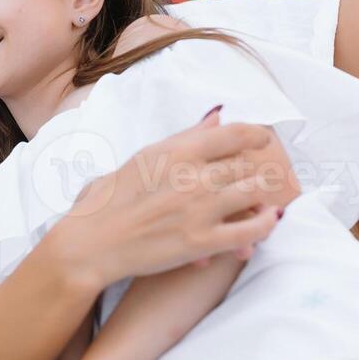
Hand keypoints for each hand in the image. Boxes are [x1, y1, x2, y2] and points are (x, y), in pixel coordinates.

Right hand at [50, 109, 284, 288]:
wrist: (91, 243)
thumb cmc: (110, 200)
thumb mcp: (145, 157)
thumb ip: (185, 137)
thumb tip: (215, 116)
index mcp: (177, 152)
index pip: (234, 134)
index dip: (256, 135)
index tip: (263, 140)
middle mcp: (192, 177)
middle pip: (246, 165)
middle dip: (255, 171)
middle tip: (258, 177)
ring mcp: (199, 209)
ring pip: (254, 194)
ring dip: (262, 197)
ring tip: (263, 200)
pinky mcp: (201, 242)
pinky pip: (250, 231)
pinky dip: (265, 226)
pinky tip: (267, 222)